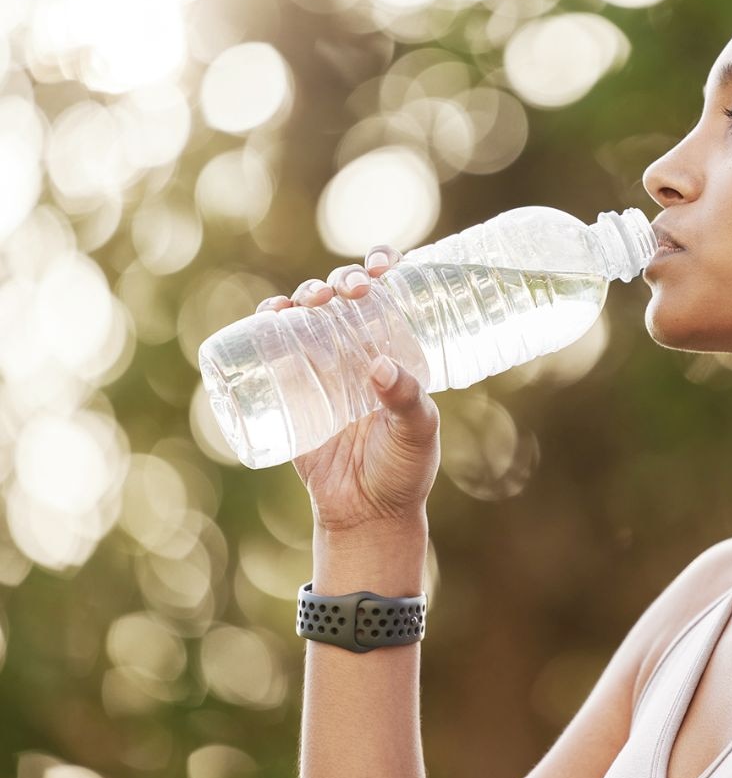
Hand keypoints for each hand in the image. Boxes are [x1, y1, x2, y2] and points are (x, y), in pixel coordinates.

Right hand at [256, 245, 440, 535]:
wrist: (365, 514)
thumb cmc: (403, 471)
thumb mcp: (417, 434)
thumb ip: (406, 402)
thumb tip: (379, 366)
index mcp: (398, 353)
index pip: (393, 298)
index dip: (384, 268)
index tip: (382, 263)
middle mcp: (361, 353)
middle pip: (347, 299)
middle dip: (342, 281)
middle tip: (345, 291)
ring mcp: (325, 369)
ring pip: (310, 316)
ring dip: (304, 295)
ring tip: (306, 301)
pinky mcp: (294, 390)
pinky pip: (275, 348)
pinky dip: (268, 323)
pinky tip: (270, 314)